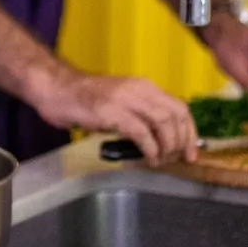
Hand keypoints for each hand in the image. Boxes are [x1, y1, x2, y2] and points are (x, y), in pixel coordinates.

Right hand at [32, 68, 197, 165]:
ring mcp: (125, 99)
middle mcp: (139, 89)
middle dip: (183, 140)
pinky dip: (150, 149)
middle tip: (179, 159)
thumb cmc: (84, 99)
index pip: (180, 106)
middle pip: (176, 114)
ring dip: (168, 146)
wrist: (56, 88)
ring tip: (161, 160)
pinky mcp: (112, 112)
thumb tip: (160, 138)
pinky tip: (149, 159)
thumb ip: (139, 114)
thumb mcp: (119, 102)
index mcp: (144, 86)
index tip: (191, 150)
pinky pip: (141, 132)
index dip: (190, 130)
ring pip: (163, 122)